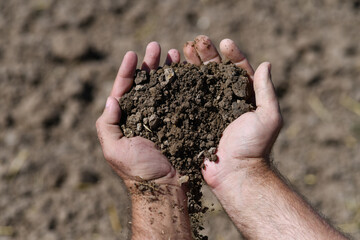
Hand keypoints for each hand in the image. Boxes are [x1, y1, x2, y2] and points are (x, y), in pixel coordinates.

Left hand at [96, 42, 182, 187]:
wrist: (164, 190)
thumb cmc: (138, 172)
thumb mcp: (114, 150)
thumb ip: (107, 125)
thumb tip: (111, 98)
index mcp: (124, 121)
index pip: (123, 90)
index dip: (127, 71)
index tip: (132, 54)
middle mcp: (141, 117)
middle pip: (144, 85)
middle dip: (149, 65)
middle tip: (156, 47)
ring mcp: (160, 119)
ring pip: (161, 89)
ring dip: (166, 71)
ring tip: (173, 54)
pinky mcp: (176, 124)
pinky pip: (176, 101)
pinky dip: (180, 87)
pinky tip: (185, 74)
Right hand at [183, 35, 282, 188]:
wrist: (234, 174)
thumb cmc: (254, 146)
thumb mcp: (268, 117)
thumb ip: (266, 91)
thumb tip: (266, 63)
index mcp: (244, 98)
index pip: (238, 70)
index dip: (232, 55)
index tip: (225, 42)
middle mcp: (225, 102)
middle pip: (215, 73)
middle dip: (207, 55)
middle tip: (198, 41)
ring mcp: (207, 110)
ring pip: (198, 82)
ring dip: (191, 65)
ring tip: (183, 49)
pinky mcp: (193, 120)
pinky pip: (185, 100)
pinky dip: (180, 85)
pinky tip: (173, 72)